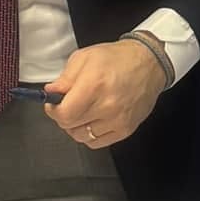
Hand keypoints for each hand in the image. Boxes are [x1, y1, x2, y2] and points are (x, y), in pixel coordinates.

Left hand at [45, 39, 165, 148]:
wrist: (148, 64)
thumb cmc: (117, 58)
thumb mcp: (84, 58)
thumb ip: (64, 78)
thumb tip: (51, 93)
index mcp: (94, 85)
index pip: (64, 114)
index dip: (53, 111)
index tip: (53, 104)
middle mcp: (107, 106)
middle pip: (70, 126)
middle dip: (63, 115)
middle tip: (67, 104)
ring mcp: (118, 120)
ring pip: (82, 137)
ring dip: (76, 126)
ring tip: (81, 111)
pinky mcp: (126, 130)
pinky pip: (97, 143)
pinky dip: (90, 134)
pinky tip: (93, 119)